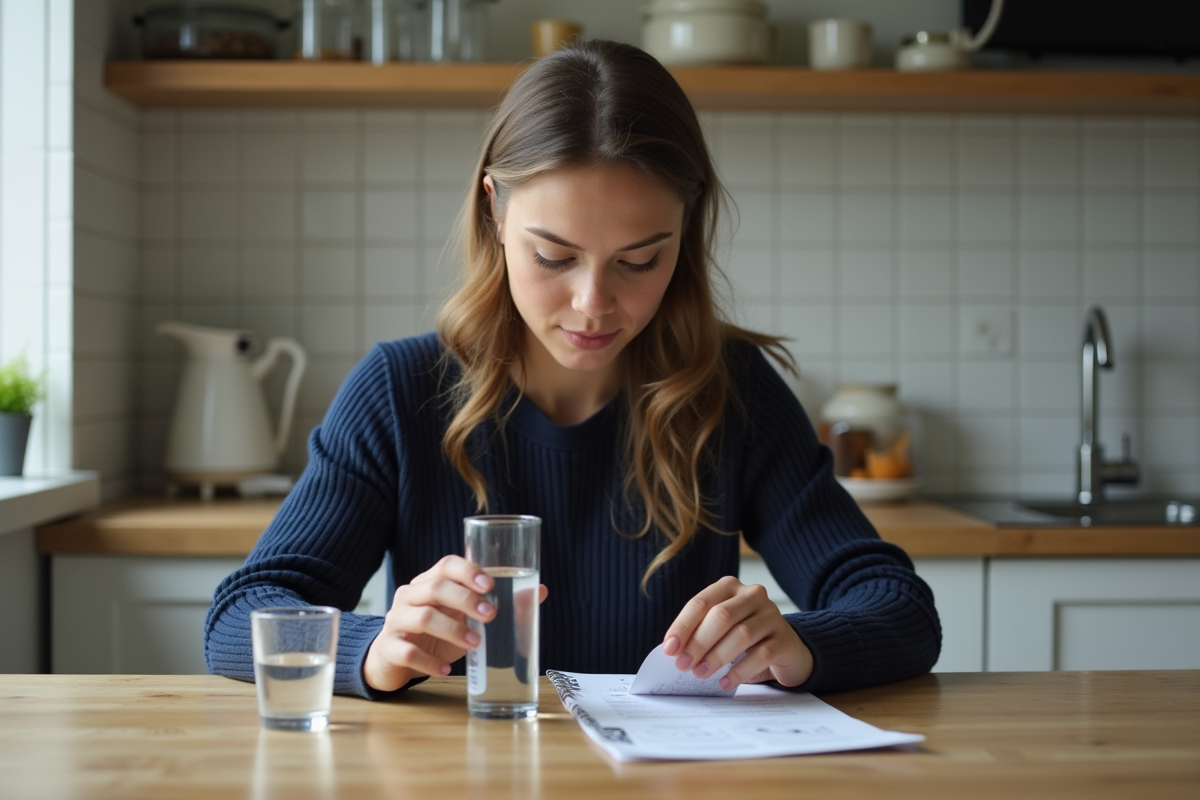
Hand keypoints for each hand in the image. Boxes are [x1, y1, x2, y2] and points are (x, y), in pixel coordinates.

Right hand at [363, 555, 547, 692]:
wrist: (393, 659)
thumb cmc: (435, 635)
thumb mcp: (463, 618)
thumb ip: (494, 604)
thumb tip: (539, 590)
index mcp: (430, 583)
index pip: (446, 565)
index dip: (468, 571)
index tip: (490, 584)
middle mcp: (410, 596)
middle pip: (435, 587)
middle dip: (465, 599)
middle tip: (491, 615)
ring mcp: (396, 621)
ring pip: (421, 617)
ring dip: (451, 629)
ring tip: (475, 643)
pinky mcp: (388, 648)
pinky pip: (406, 651)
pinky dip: (428, 661)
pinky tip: (447, 668)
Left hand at [662, 576, 812, 691]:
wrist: (784, 649)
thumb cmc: (744, 638)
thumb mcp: (720, 629)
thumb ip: (700, 632)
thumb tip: (675, 650)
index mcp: (730, 587)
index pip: (701, 603)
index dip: (683, 626)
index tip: (669, 649)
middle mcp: (752, 595)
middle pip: (722, 616)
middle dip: (699, 642)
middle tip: (683, 665)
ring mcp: (772, 615)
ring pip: (742, 634)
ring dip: (717, 656)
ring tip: (701, 673)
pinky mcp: (785, 639)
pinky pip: (761, 655)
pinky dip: (739, 670)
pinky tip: (725, 682)